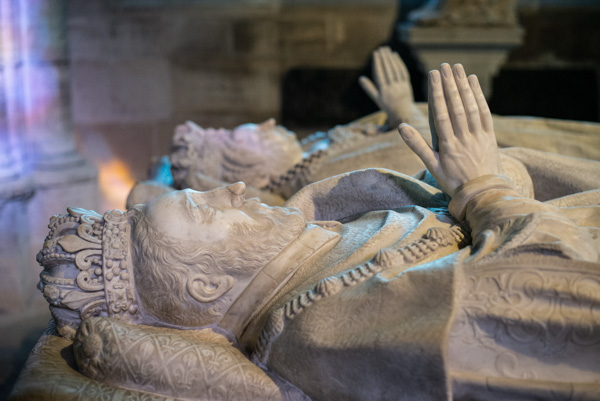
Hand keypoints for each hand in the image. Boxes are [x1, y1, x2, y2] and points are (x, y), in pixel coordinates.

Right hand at [359, 47, 417, 127]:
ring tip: (387, 50)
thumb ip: (369, 88)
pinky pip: (403, 72)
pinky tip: (395, 55)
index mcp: (383, 92)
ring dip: (391, 58)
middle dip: (384, 58)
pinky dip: (399, 63)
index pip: (380, 74)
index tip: (375, 53)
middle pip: (388, 70)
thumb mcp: (376, 98)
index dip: (377, 63)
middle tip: (381, 48)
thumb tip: (360, 78)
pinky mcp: (407, 84)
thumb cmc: (387, 105)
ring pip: (395, 70)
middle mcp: (392, 89)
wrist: (402, 112)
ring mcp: (401, 86)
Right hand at [398, 63, 501, 197]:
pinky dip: (479, 96)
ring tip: (458, 68)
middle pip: (457, 106)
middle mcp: (464, 138)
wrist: (482, 194)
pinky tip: (474, 82)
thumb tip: (402, 128)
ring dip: (464, 86)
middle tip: (444, 66)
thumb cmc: (453, 182)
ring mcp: (478, 136)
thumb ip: (417, 146)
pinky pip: (484, 113)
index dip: (437, 93)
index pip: (441, 114)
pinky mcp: (490, 136)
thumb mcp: (432, 167)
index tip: (433, 76)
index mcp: (448, 145)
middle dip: (450, 84)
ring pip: (471, 106)